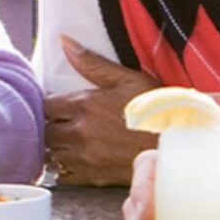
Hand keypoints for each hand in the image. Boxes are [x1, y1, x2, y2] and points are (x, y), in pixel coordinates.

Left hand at [43, 36, 157, 184]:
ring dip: (54, 147)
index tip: (57, 105)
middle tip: (60, 124)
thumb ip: (91, 63)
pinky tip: (74, 160)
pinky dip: (63, 168)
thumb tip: (64, 41)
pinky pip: (62, 176)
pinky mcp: (91, 178)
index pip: (45, 105)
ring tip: (65, 142)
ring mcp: (84, 158)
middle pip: (44, 131)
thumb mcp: (127, 79)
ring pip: (50, 154)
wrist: (175, 148)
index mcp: (84, 105)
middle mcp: (78, 132)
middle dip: (49, 126)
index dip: (49, 104)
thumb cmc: (155, 111)